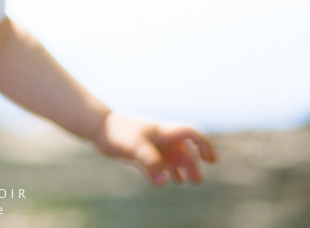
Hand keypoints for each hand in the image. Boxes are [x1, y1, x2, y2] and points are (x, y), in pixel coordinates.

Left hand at [93, 112, 217, 184]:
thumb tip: (164, 182)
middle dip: (193, 164)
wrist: (98, 128)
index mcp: (164, 132)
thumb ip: (150, 163)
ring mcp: (152, 144)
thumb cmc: (118, 134)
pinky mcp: (141, 151)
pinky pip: (159, 162)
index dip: (205, 144)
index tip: (211, 160)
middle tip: (196, 181)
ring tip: (184, 182)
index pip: (191, 133)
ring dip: (181, 168)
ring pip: (173, 156)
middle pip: (185, 149)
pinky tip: (166, 180)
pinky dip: (166, 170)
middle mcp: (161, 137)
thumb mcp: (134, 148)